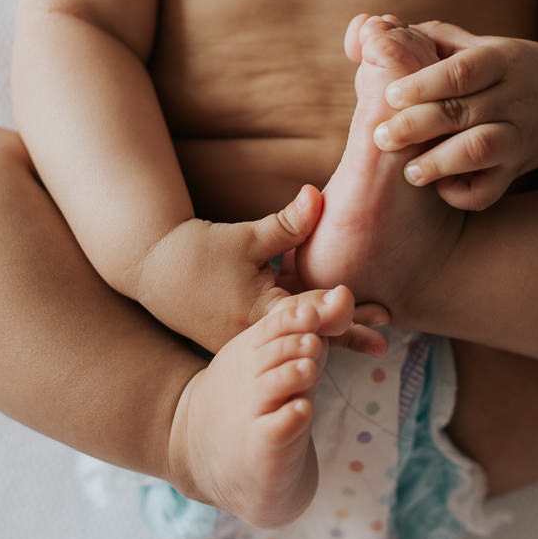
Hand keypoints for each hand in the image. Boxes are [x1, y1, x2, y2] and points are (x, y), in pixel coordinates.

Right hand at [134, 185, 389, 355]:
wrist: (153, 268)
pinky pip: (279, 339)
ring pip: (296, 340)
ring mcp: (246, 343)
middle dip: (347, 336)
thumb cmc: (198, 250)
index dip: (346, 317)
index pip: (311, 317)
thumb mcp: (247, 237)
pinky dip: (304, 336)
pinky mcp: (241, 341)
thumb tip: (318, 195)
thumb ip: (287, 223)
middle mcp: (254, 336)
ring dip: (329, 338)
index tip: (378, 318)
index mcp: (258, 313)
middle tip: (384, 342)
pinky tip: (329, 337)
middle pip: (310, 336)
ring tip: (371, 341)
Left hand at [372, 20, 537, 210]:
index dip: (423, 84)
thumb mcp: (476, 43)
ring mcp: (519, 135)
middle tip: (381, 137)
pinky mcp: (518, 168)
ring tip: (410, 172)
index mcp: (501, 60)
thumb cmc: (502, 68)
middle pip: (463, 112)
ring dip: (441, 163)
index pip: (462, 71)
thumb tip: (370, 33)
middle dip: (417, 126)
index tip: (389, 95)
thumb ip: (426, 37)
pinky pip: (492, 189)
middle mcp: (514, 97)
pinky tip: (440, 188)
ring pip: (481, 150)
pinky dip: (464, 194)